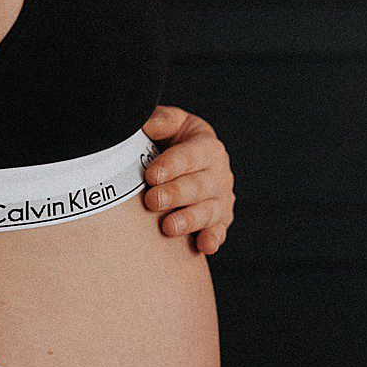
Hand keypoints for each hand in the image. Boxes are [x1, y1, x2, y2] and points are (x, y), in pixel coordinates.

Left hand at [141, 105, 235, 254]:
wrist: (183, 165)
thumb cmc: (172, 141)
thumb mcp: (171, 123)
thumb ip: (161, 120)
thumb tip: (146, 123)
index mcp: (206, 147)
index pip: (191, 155)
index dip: (172, 165)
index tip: (151, 175)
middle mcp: (218, 173)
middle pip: (199, 185)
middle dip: (176, 194)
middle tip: (152, 200)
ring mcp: (221, 198)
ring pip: (209, 210)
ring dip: (190, 220)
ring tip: (168, 227)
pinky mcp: (220, 220)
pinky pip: (219, 231)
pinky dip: (213, 239)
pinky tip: (204, 246)